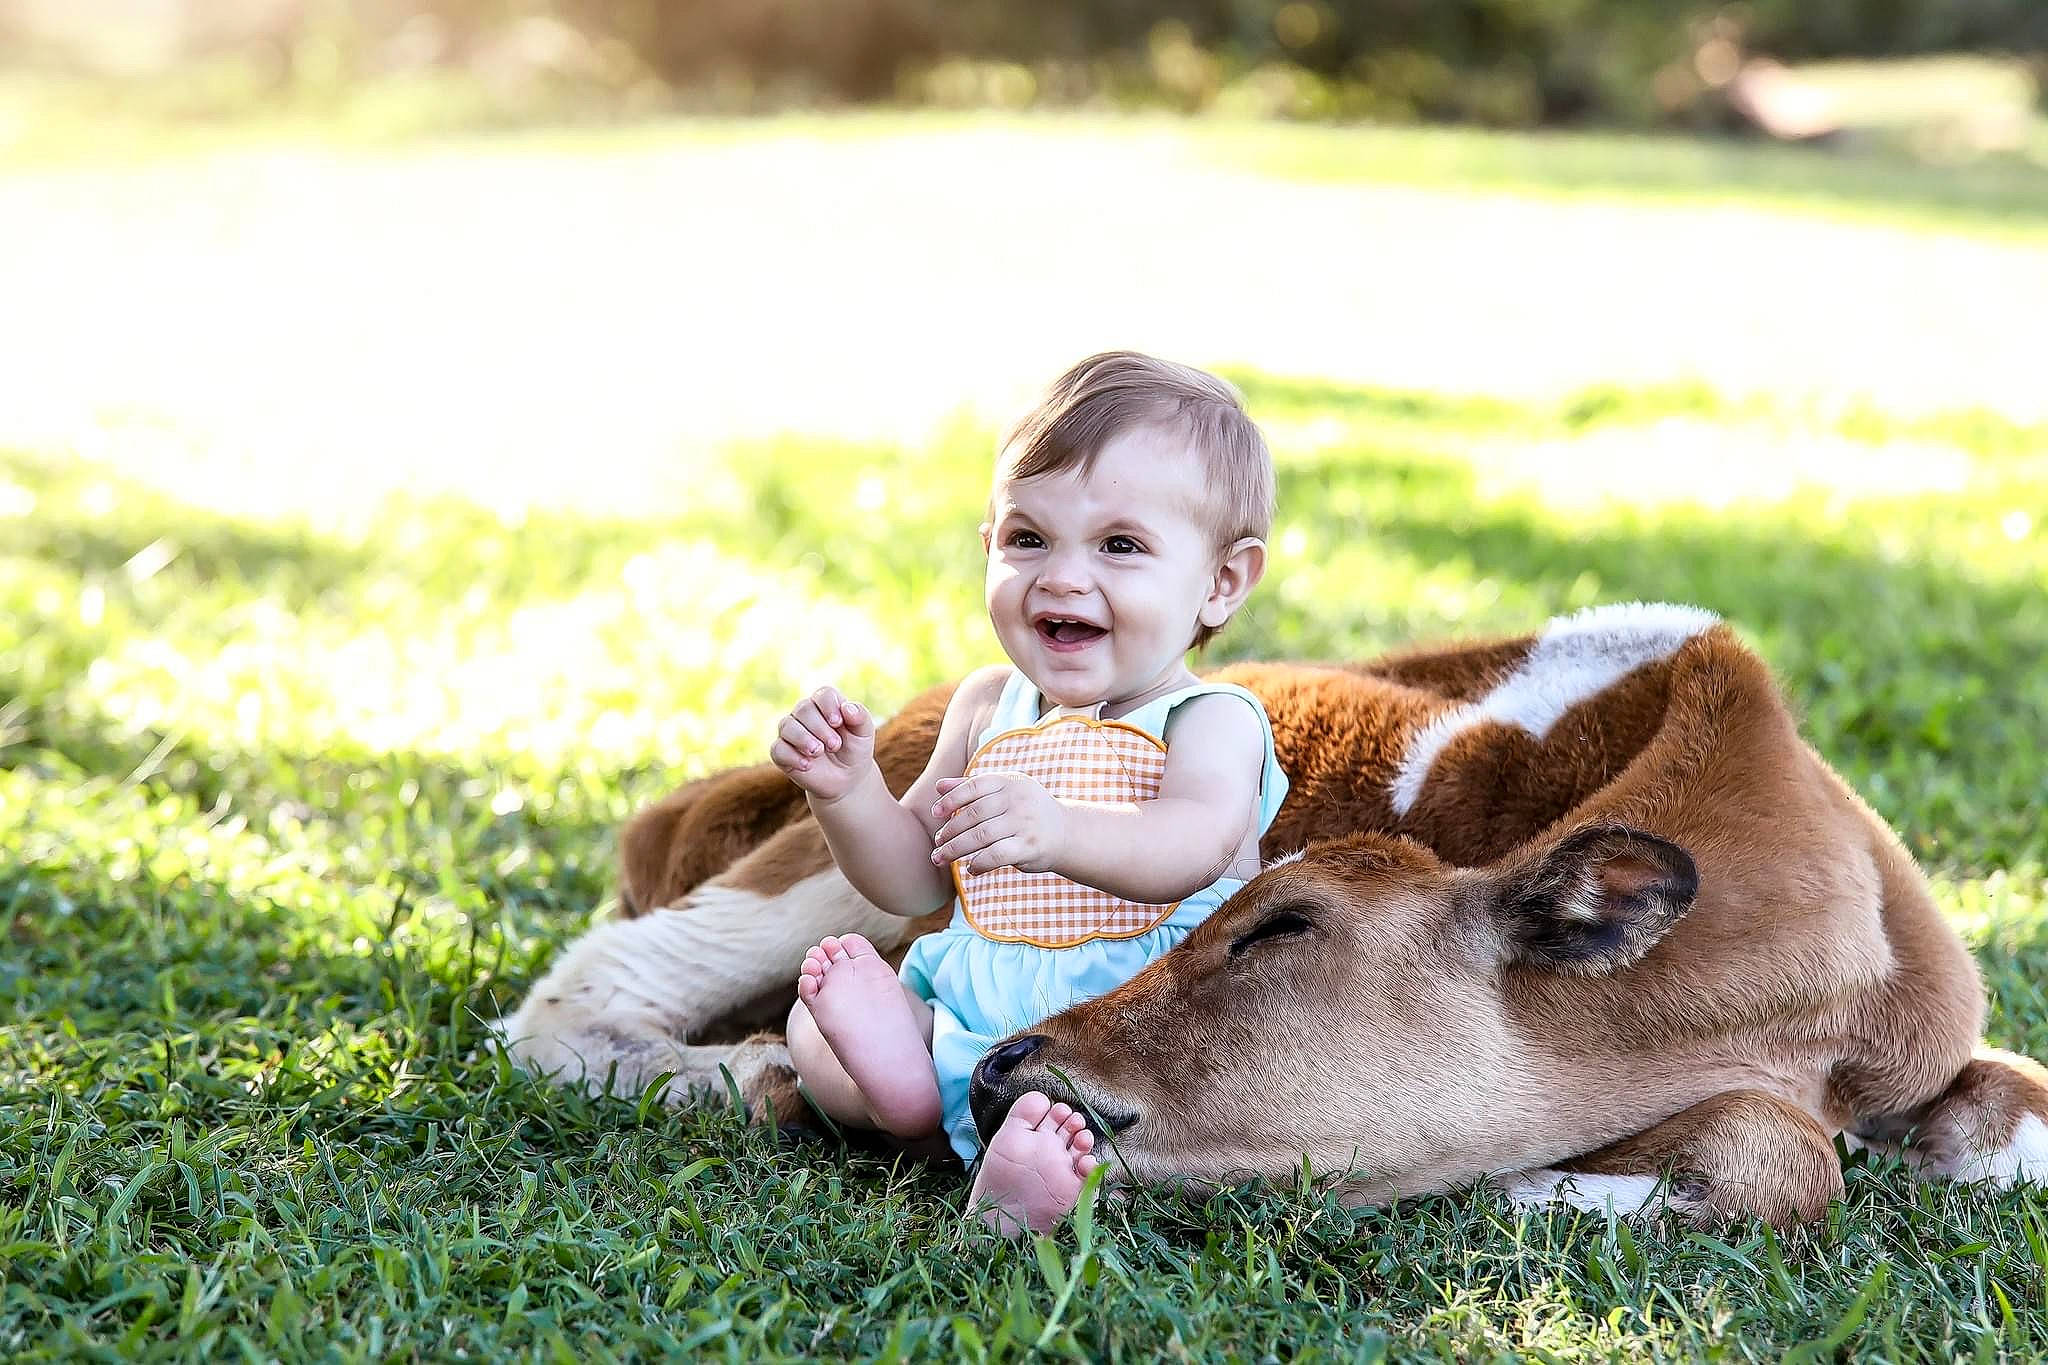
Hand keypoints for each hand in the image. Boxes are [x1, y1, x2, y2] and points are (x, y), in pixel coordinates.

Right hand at [769, 686, 875, 801]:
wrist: (846, 778)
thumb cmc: (854, 750)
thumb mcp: (864, 734)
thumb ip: (860, 717)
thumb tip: (847, 708)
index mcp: (826, 704)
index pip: (823, 695)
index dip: (829, 706)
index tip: (838, 723)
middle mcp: (805, 713)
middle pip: (804, 709)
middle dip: (819, 728)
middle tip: (834, 745)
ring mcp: (791, 732)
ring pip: (787, 726)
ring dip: (803, 739)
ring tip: (818, 752)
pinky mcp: (781, 752)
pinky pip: (778, 749)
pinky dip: (791, 756)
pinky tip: (807, 765)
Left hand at [929, 772, 1066, 874]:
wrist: (1066, 833)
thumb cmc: (1027, 812)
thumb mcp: (1005, 792)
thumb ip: (971, 788)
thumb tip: (938, 786)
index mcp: (1010, 782)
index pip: (974, 786)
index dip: (951, 799)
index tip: (936, 813)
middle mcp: (1018, 799)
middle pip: (974, 814)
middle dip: (950, 830)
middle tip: (937, 843)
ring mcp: (1025, 823)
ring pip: (980, 836)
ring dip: (956, 849)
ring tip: (941, 858)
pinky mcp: (1029, 846)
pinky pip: (995, 855)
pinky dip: (978, 863)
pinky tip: (971, 868)